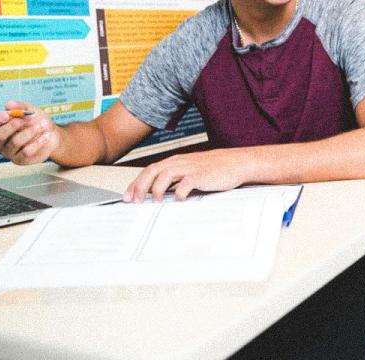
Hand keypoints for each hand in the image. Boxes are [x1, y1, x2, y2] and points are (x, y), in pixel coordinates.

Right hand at [0, 101, 59, 164]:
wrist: (52, 135)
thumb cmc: (36, 121)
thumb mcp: (31, 110)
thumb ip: (20, 107)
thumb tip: (8, 105)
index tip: (6, 115)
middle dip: (14, 125)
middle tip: (28, 118)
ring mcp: (7, 152)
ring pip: (15, 141)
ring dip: (31, 131)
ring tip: (42, 125)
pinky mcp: (19, 160)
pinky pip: (26, 151)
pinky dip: (38, 141)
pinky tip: (46, 135)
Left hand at [123, 150, 251, 202]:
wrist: (236, 162)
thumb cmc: (215, 169)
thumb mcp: (192, 170)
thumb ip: (176, 178)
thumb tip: (160, 194)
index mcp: (176, 161)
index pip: (150, 170)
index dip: (136, 183)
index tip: (128, 196)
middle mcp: (179, 162)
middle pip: (152, 171)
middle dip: (140, 187)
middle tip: (134, 201)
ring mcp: (190, 168)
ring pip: (164, 175)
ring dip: (156, 189)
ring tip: (153, 201)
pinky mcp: (200, 176)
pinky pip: (185, 184)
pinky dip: (178, 193)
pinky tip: (178, 200)